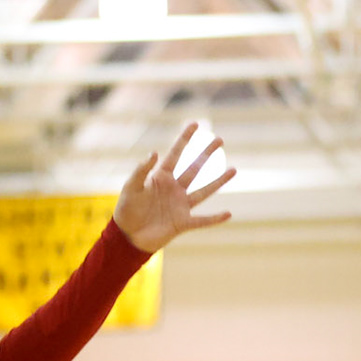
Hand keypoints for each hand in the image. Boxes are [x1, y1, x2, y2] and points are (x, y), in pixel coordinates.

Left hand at [111, 123, 234, 253]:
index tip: (195, 123)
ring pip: (204, 191)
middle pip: (194, 168)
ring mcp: (180, 205)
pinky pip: (202, 220)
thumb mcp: (131, 187)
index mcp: (161, 177)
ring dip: (218, 181)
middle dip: (206, 154)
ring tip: (234, 170)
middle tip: (219, 139)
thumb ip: (142, 170)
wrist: (128, 236)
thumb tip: (154, 152)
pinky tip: (228, 213)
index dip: (185, 139)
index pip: (176, 154)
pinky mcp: (182, 222)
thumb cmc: (127, 210)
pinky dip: (214, 218)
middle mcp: (174, 188)